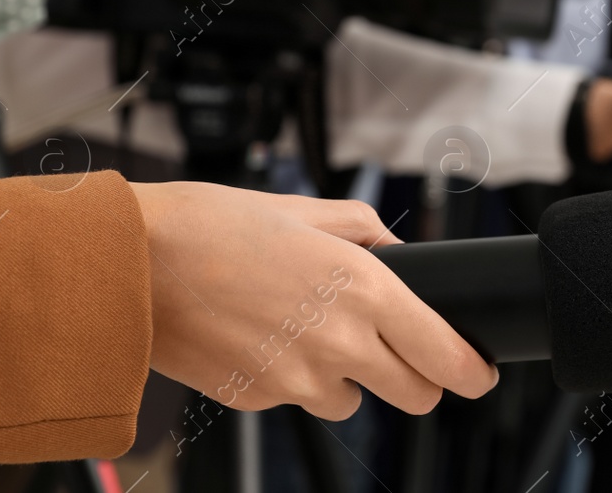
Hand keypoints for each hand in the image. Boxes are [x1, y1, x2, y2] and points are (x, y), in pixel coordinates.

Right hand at [130, 181, 496, 419]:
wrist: (132, 265)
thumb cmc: (213, 226)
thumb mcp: (306, 209)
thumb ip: (365, 232)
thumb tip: (397, 252)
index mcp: (363, 288)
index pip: (445, 355)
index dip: (471, 370)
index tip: (479, 371)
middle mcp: (340, 342)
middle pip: (416, 395)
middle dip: (419, 379)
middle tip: (403, 353)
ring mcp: (298, 379)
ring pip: (355, 402)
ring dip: (351, 378)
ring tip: (310, 329)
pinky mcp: (259, 400)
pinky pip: (299, 399)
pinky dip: (297, 378)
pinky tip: (267, 336)